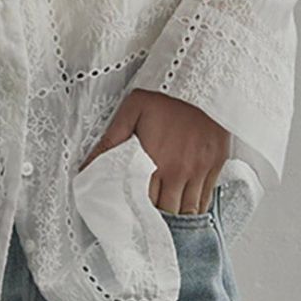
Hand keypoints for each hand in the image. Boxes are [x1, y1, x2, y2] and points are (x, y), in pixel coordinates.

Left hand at [76, 88, 228, 217]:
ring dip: (176, 215)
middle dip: (155, 217)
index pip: (142, 202)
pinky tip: (185, 204)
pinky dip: (195, 207)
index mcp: (153, 161)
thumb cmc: (164, 96)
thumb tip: (85, 170)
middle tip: (147, 219)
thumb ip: (108, 144)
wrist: (204, 81)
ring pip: (187, 211)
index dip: (136, 212)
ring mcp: (199, 171)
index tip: (130, 216)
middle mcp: (177, 171)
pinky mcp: (216, 166)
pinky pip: (206, 200)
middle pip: (165, 212)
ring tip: (166, 216)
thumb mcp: (130, 112)